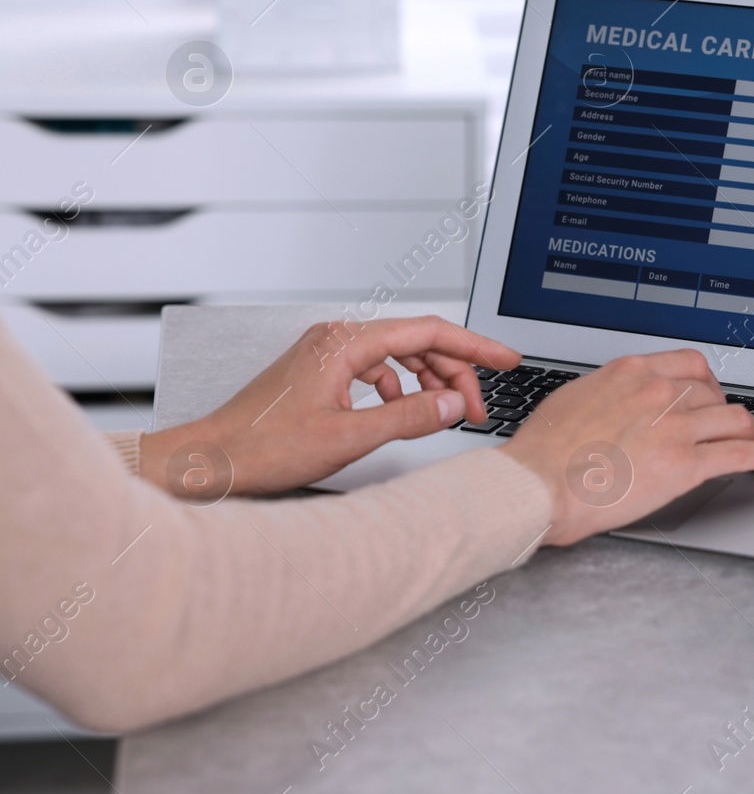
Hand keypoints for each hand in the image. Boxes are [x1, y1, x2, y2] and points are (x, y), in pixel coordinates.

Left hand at [141, 316, 520, 497]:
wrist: (207, 462)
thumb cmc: (259, 449)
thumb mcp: (349, 437)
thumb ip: (409, 417)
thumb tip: (454, 404)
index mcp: (345, 343)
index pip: (428, 331)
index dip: (474, 347)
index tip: (506, 360)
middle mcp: (335, 339)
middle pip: (416, 341)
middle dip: (454, 371)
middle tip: (477, 407)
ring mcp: (324, 354)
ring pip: (397, 355)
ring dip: (428, 380)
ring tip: (447, 412)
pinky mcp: (317, 373)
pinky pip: (374, 368)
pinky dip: (399, 386)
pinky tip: (402, 410)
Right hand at [498, 349, 753, 545]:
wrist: (536, 484)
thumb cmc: (543, 453)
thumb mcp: (574, 401)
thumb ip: (606, 397)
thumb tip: (615, 405)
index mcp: (630, 372)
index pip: (690, 366)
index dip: (709, 384)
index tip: (714, 395)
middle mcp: (658, 392)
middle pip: (715, 394)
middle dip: (729, 411)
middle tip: (736, 426)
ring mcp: (675, 426)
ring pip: (734, 419)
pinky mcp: (685, 464)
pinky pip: (740, 453)